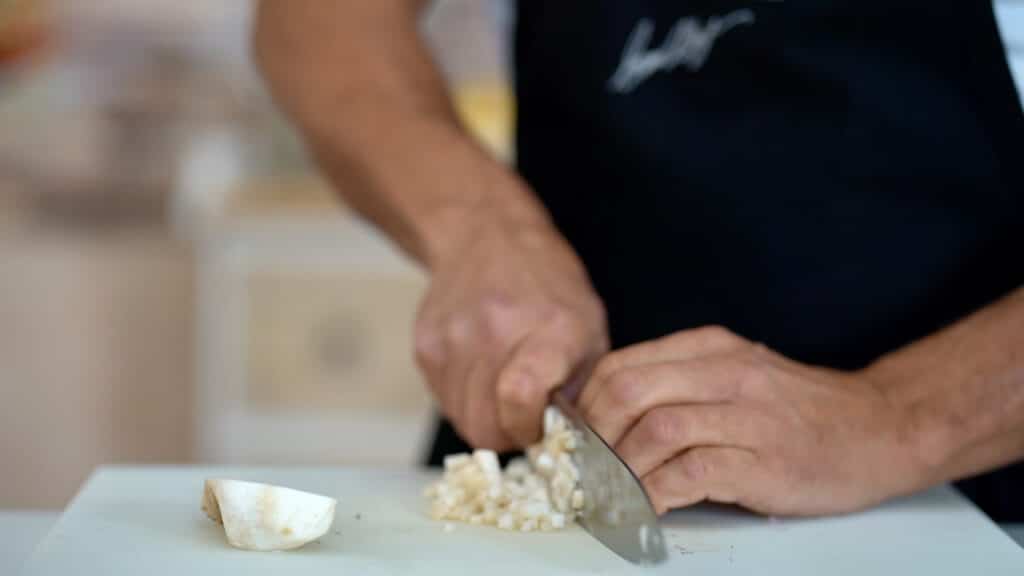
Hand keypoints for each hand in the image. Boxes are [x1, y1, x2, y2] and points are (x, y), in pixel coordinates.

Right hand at [416, 218, 607, 450]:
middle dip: (508, 433)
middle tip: (525, 413)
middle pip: (486, 425)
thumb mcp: (589, 330)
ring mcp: (454, 339)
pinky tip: (482, 371)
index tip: (540, 426)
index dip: (528, 428)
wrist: (487, 237)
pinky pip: (444, 400)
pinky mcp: (426, 345)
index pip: (519, 398)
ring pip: (462, 419)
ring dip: (485, 417)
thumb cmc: (548, 286)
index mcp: (549, 330)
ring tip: (504, 387)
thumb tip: (569, 442)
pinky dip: (464, 399)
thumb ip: (582, 390)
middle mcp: (495, 332)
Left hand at [579, 326, 926, 515]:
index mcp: (709, 349)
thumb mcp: (737, 375)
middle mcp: (725, 372)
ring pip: (654, 430)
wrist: (882, 428)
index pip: (620, 366)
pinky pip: (690, 473)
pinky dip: (656, 493)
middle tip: (583, 471)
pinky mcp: (763, 460)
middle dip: (593, 436)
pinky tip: (647, 509)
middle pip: (627, 391)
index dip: (585, 406)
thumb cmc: (802, 411)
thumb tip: (609, 417)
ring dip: (619, 469)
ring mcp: (747, 414)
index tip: (573, 440)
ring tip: (608, 495)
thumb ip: (681, 385)